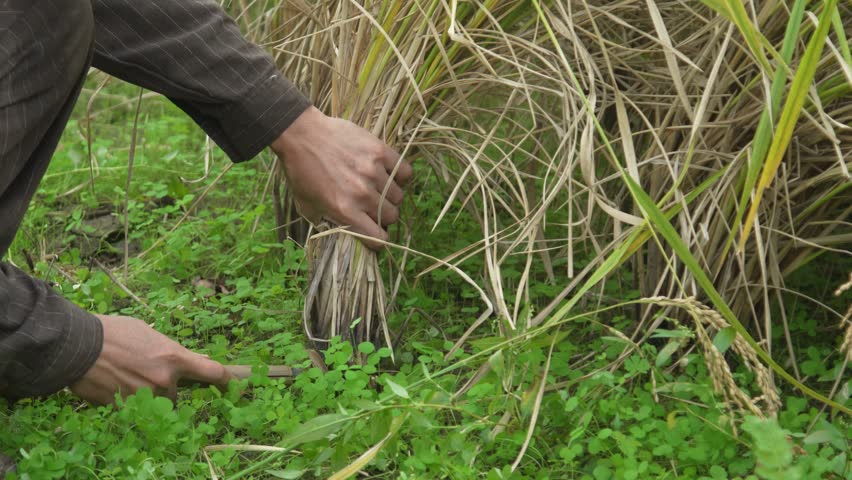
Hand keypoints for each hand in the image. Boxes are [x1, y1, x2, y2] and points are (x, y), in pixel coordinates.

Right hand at [70, 315, 231, 404]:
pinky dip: (129, 400)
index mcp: (174, 358)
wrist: (78, 347)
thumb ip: (172, 350)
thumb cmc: (114, 332)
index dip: (226, 380)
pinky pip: (137, 408)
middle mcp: (165, 380)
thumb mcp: (149, 333)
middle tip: (145, 369)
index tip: (234, 385)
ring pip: (157, 402)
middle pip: (178, 391)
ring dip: (148, 393)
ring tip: (126, 375)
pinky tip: (114, 383)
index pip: (213, 373)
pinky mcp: (127, 409)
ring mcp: (146, 397)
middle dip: (166, 384)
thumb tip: (190, 360)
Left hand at [270, 107, 412, 247]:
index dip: (378, 239)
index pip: (379, 238)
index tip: (375, 233)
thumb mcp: (306, 206)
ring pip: (399, 196)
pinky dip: (400, 176)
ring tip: (380, 189)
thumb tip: (343, 236)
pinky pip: (405, 172)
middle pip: (392, 216)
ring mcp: (373, 172)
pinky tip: (389, 175)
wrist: (301, 135)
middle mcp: (362, 194)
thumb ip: (326, 224)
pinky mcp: (380, 151)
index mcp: (345, 211)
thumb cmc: (301, 172)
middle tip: (375, 208)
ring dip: (391, 196)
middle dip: (384, 216)